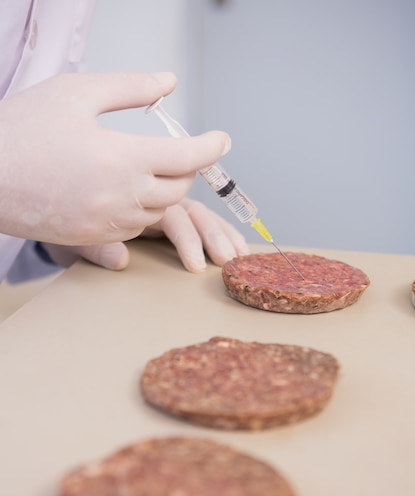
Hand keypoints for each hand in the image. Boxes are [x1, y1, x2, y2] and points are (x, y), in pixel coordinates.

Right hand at [0, 71, 230, 244]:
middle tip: (180, 151)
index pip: (187, 156)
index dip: (211, 146)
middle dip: (187, 168)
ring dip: (165, 190)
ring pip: (159, 211)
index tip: (222, 139)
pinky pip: (135, 228)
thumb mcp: (75, 92)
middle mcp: (121, 196)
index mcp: (122, 157)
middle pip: (179, 187)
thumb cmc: (22, 130)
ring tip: (150, 168)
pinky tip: (126, 191)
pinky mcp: (94, 237)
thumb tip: (168, 82)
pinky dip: (142, 209)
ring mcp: (108, 222)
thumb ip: (129, 87)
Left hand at [41, 199, 249, 271]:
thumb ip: (94, 247)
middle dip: (211, 238)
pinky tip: (237, 246)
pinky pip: (202, 221)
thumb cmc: (63, 218)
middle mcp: (153, 197)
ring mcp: (165, 206)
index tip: (195, 262)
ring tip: (236, 257)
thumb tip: (121, 261)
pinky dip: (222, 231)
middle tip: (224, 262)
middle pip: (192, 212)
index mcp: (134, 193)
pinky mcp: (172, 216)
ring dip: (221, 234)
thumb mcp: (70, 235)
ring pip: (202, 215)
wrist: (56, 214)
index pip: (169, 212)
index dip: (186, 237)